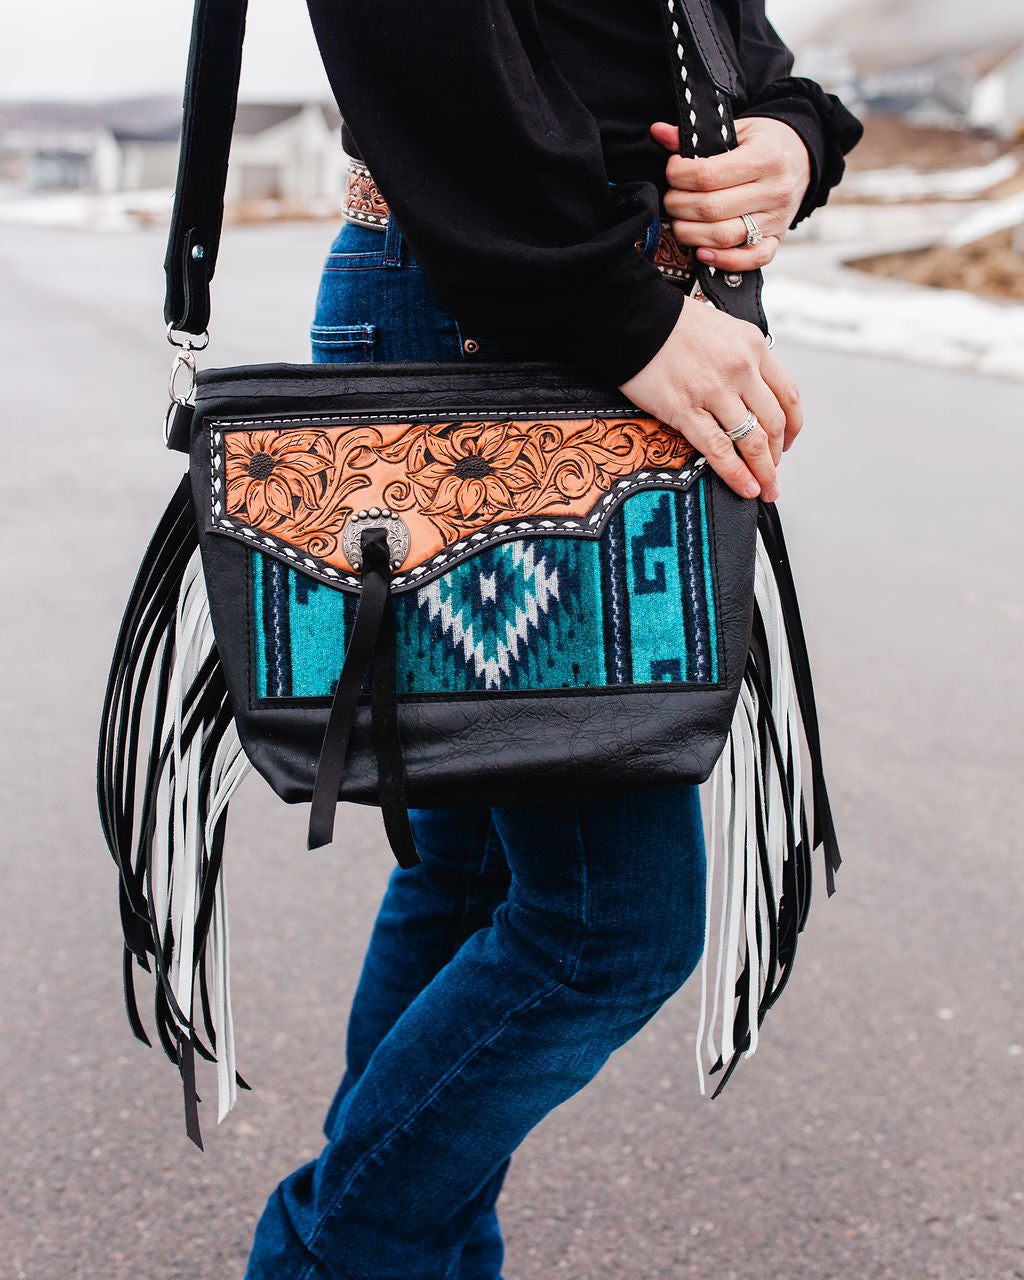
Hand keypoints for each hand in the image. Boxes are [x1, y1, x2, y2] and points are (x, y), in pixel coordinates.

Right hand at [619, 297, 802, 501]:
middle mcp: (740, 368)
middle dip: (778, 455)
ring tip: (765, 489)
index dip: (793, 426)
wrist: (631, 317)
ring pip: (752, 440)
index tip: (789, 442)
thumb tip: (750, 391)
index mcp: (753, 345)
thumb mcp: (722, 328)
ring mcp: (714, 390)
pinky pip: (719, 449)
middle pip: (774, 422)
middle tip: (774, 474)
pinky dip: (736, 473)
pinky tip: (745, 487)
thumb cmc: (670, 323)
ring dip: (763, 471)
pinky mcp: (685, 409)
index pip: (787, 394)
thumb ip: (741, 357)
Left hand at [650, 116, 810, 271]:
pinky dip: (723, 261)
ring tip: (680, 221)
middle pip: (711, 208)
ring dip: (690, 233)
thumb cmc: (765, 142)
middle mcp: (774, 190)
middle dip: (678, 205)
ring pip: (723, 237)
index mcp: (765, 157)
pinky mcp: (776, 239)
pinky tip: (702, 252)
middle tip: (671, 198)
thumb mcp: (736, 129)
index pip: (708, 175)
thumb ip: (697, 136)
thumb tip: (658, 132)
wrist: (803, 156)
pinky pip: (751, 260)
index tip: (672, 170)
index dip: (679, 175)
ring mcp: (776, 219)